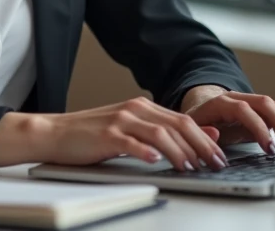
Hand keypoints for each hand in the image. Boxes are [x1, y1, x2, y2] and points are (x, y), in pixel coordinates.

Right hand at [32, 97, 227, 171]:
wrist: (55, 132)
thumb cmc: (92, 135)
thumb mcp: (132, 129)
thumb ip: (163, 130)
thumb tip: (202, 135)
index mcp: (142, 107)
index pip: (183, 120)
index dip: (204, 138)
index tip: (219, 156)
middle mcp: (134, 109)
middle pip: (177, 124)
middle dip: (201, 145)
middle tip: (215, 164)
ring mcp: (120, 120)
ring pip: (159, 133)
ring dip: (179, 151)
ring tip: (191, 167)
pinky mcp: (106, 135)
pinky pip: (130, 142)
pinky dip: (146, 152)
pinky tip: (157, 161)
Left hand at [182, 86, 274, 153]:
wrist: (201, 110)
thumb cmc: (199, 124)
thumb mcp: (193, 131)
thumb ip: (202, 133)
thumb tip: (215, 134)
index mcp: (220, 103)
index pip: (242, 109)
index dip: (257, 127)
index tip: (268, 147)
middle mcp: (238, 98)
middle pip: (264, 102)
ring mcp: (251, 102)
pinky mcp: (260, 110)